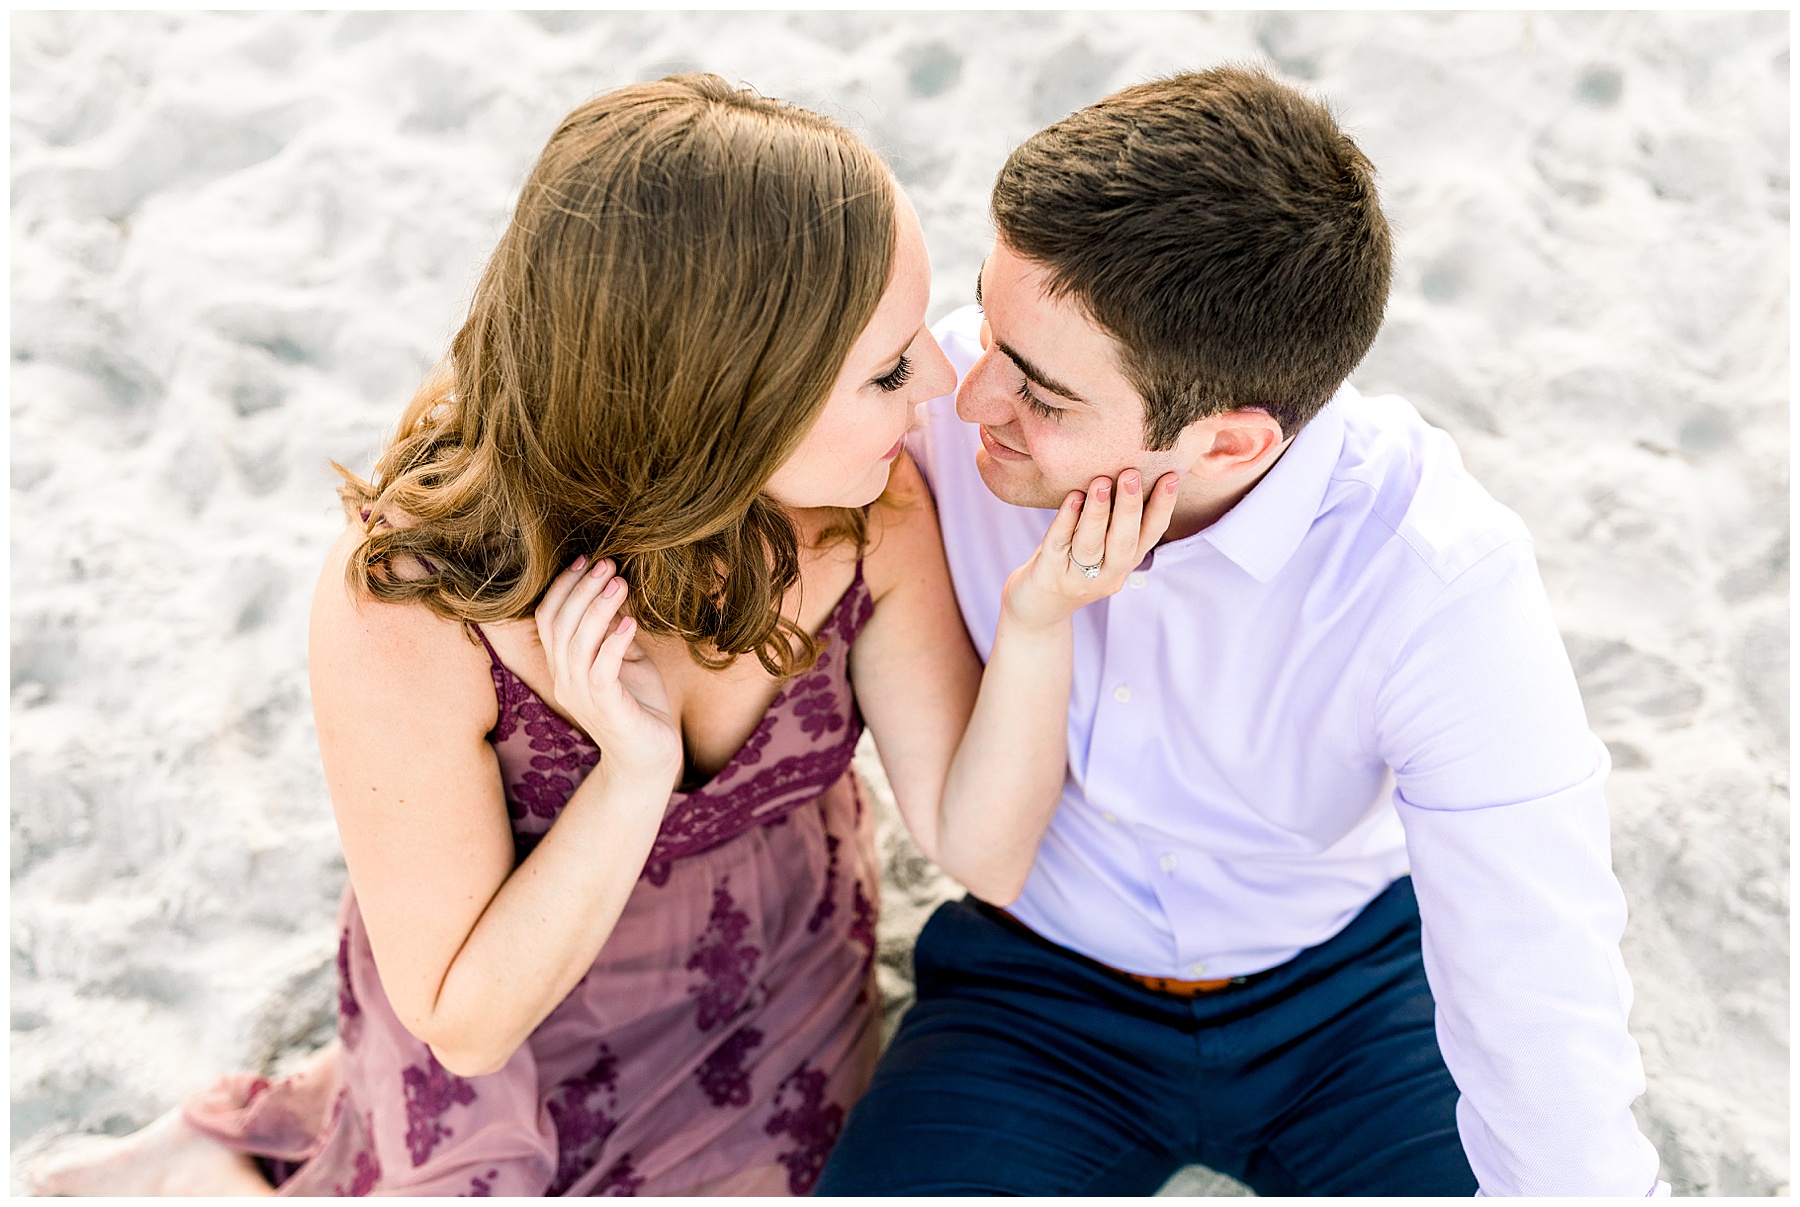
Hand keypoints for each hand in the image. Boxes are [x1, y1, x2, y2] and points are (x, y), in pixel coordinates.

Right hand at [535, 557, 682, 787]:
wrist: (651, 758)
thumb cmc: (640, 707)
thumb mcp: (627, 660)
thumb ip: (615, 630)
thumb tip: (615, 588)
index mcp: (564, 666)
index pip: (548, 619)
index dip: (563, 587)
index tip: (586, 560)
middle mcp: (565, 680)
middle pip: (557, 626)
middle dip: (580, 590)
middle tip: (607, 564)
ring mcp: (582, 697)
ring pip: (576, 645)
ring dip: (597, 609)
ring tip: (619, 582)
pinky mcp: (607, 710)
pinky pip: (601, 672)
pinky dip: (614, 643)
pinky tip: (630, 622)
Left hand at [1001, 470, 1179, 630]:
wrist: (1038, 607)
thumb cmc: (1071, 563)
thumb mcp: (1099, 544)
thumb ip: (1114, 518)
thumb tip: (1128, 469)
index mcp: (1125, 563)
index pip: (1150, 534)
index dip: (1163, 507)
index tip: (1171, 477)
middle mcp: (1107, 574)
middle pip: (1124, 542)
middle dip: (1131, 507)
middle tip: (1132, 474)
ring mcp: (1077, 578)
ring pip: (1091, 544)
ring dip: (1098, 513)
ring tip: (1101, 482)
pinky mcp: (1049, 575)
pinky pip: (1059, 545)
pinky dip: (1066, 520)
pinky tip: (1072, 498)